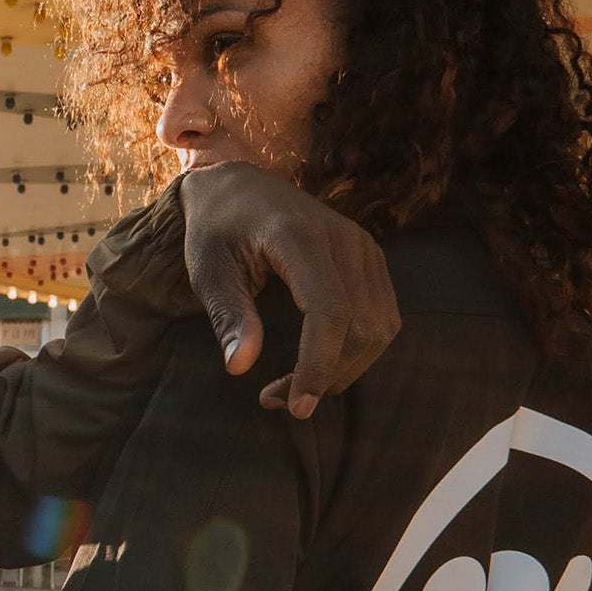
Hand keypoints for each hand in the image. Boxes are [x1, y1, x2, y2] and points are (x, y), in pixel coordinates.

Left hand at [177, 164, 399, 417]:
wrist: (237, 184)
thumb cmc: (215, 229)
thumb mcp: (208, 270)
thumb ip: (228, 315)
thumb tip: (239, 367)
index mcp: (298, 237)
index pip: (329, 310)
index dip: (319, 364)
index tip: (295, 406)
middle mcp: (343, 238)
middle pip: (361, 325)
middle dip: (326, 375)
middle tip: (277, 400)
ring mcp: (363, 246)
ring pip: (380, 326)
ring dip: (346, 369)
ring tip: (295, 387)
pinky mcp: (370, 257)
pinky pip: (383, 315)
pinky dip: (359, 349)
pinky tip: (321, 363)